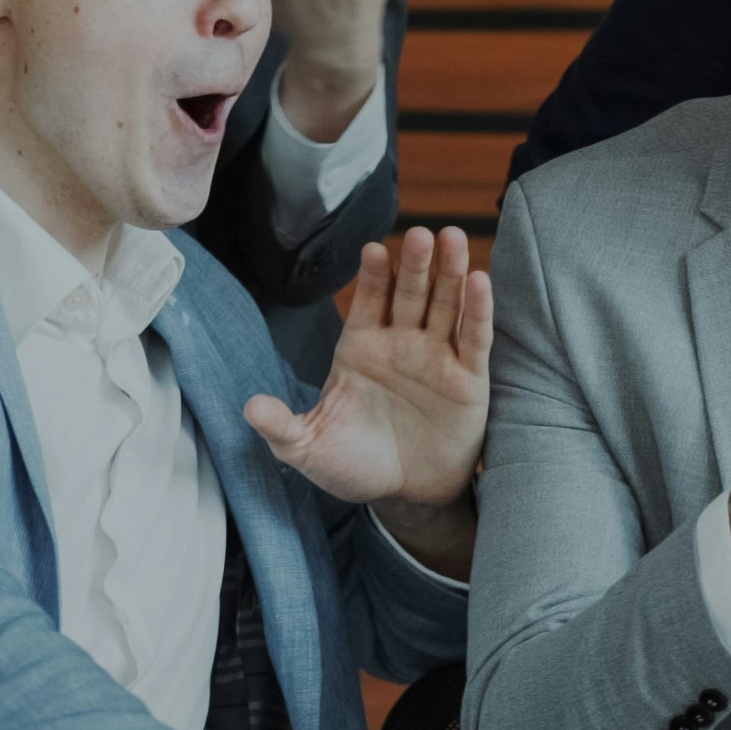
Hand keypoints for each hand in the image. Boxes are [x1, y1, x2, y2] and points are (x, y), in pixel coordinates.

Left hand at [248, 227, 490, 521]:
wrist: (404, 494)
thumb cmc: (355, 464)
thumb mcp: (309, 448)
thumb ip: (282, 426)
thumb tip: (250, 407)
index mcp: (361, 347)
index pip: (369, 300)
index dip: (373, 275)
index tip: (373, 249)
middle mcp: (401, 342)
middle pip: (410, 292)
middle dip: (415, 263)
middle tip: (421, 234)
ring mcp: (436, 356)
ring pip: (445, 305)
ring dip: (450, 272)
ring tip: (453, 238)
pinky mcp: (468, 377)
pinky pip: (473, 338)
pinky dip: (478, 311)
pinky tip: (480, 282)